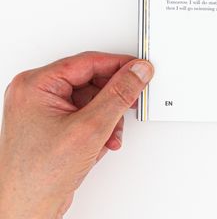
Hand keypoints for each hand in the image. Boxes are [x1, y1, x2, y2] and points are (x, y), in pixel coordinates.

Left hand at [0, 52, 153, 218]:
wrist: (25, 209)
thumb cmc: (39, 174)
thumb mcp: (91, 127)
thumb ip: (119, 94)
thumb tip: (137, 72)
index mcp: (36, 85)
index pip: (88, 62)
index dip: (119, 66)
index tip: (141, 70)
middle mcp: (36, 94)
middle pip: (91, 81)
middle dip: (113, 98)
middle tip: (132, 103)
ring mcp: (42, 110)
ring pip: (91, 99)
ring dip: (108, 116)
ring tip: (111, 134)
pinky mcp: (51, 126)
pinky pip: (84, 114)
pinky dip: (99, 127)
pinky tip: (103, 141)